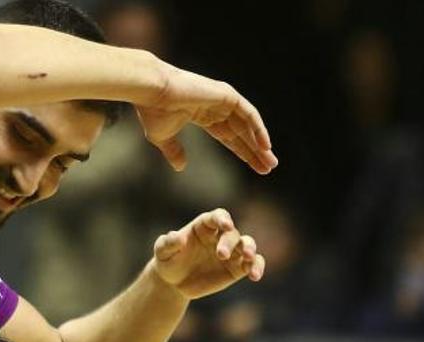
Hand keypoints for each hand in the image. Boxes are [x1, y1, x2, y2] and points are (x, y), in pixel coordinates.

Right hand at [136, 65, 277, 173]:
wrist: (152, 91)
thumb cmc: (153, 111)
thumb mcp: (163, 138)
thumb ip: (174, 151)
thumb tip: (181, 168)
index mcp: (202, 115)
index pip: (228, 137)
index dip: (241, 152)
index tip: (254, 167)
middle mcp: (216, 107)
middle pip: (241, 133)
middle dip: (255, 151)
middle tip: (269, 168)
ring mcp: (223, 99)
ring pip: (248, 125)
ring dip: (260, 144)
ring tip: (271, 162)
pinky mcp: (227, 95)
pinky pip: (249, 114)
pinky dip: (259, 129)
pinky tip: (265, 145)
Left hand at [150, 208, 264, 299]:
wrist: (173, 282)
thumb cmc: (168, 261)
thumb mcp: (162, 251)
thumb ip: (168, 243)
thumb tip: (178, 237)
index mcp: (204, 226)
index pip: (217, 216)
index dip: (222, 219)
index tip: (225, 225)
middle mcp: (220, 236)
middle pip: (232, 233)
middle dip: (229, 242)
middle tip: (221, 254)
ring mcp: (231, 252)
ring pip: (248, 244)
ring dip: (250, 249)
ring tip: (248, 258)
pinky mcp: (237, 268)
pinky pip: (253, 264)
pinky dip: (257, 267)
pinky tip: (255, 276)